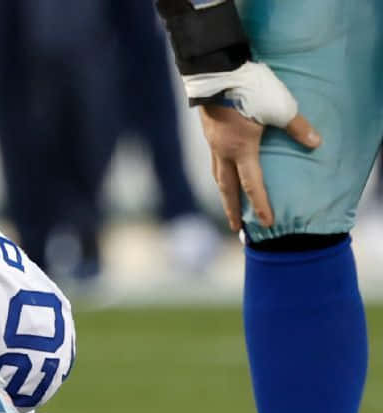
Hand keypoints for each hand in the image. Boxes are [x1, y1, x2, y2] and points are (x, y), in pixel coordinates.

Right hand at [185, 61, 320, 230]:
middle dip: (232, 209)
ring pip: (217, 174)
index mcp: (241, 150)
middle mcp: (223, 152)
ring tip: (227, 201)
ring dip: (223, 191)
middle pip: (227, 188)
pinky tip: (223, 168)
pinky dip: (219, 171)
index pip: (252, 186)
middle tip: (235, 226)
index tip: (266, 225)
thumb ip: (297, 127)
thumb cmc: (249, 91)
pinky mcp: (209, 131)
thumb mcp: (279, 108)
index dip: (261, 207)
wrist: (216, 73)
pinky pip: (214, 159)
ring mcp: (213, 142)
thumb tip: (316, 143)